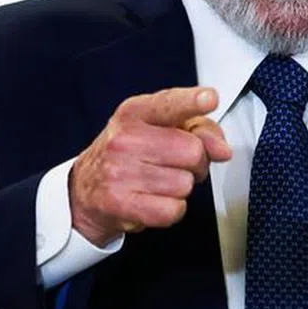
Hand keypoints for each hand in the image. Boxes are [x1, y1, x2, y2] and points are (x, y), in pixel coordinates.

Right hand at [68, 86, 232, 245]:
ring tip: (161, 182)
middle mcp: (125, 139)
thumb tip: (222, 149)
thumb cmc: (131, 154)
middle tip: (177, 164)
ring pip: (185, 184)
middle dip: (196, 162)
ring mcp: (119, 172)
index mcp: (135, 112)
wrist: (85, 188)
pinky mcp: (120, 204)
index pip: (168, 104)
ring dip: (182, 188)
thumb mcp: (160, 128)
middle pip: (192, 151)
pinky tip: (155, 201)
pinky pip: (173, 210)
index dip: (191, 102)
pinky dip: (171, 210)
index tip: (209, 98)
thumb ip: (199, 128)